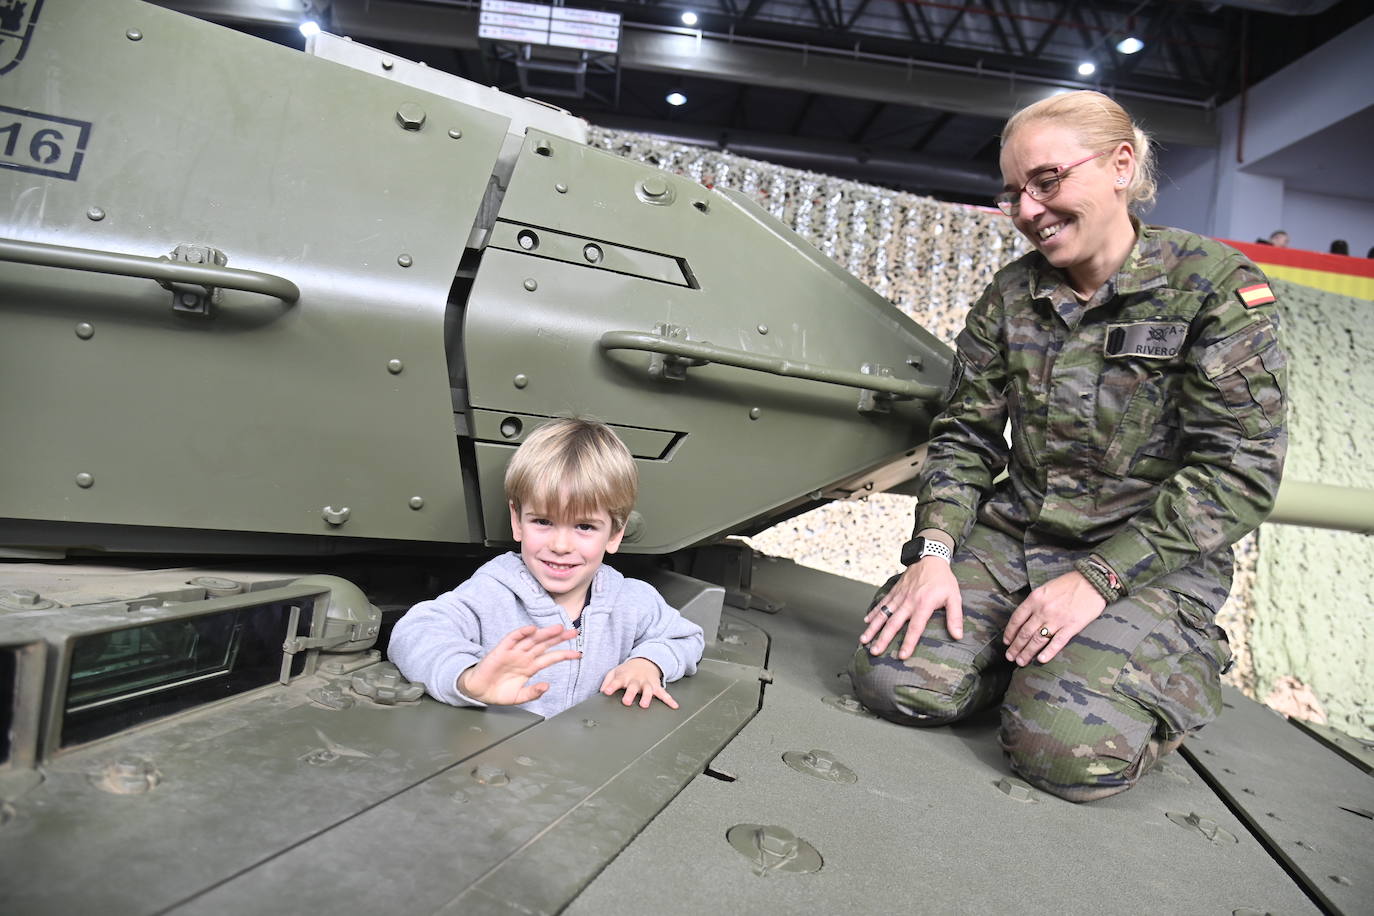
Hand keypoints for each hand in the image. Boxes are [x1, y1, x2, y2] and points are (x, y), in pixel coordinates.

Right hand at [457, 623, 579, 704]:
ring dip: (545, 633)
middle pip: (544, 644)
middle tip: (573, 632)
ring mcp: (514, 652)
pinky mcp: (501, 650)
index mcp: (530, 667)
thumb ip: (533, 693)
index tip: (578, 654)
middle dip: (559, 638)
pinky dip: (521, 633)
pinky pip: (512, 639)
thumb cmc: (497, 691)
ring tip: (558, 629)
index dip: (564, 655)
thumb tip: (546, 686)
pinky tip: (531, 629)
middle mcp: (524, 657)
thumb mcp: (519, 697)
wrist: (478, 691)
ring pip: (532, 640)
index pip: (551, 658)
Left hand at [600, 658, 677, 708]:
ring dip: (646, 697)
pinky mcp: (656, 687)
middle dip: (630, 694)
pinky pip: (663, 694)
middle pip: (633, 687)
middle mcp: (636, 680)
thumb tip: (601, 691)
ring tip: (644, 705)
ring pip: (647, 690)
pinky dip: (669, 700)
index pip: (616, 681)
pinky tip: (674, 706)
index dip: (611, 686)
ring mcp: (647, 683)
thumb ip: (607, 681)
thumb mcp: (614, 672)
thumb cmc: (627, 671)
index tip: (606, 691)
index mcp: (624, 676)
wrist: (645, 661)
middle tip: (626, 702)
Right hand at [859, 558, 962, 659]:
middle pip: (893, 623)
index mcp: (923, 604)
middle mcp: (908, 602)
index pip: (915, 627)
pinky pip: (882, 603)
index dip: (909, 642)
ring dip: (873, 628)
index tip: (902, 656)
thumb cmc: (943, 579)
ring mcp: (899, 596)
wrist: (930, 557)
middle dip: (883, 638)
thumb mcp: (954, 597)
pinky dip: (874, 612)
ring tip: (864, 640)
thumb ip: (955, 617)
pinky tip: (866, 621)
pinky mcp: (895, 591)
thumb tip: (958, 635)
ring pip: (884, 614)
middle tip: (875, 651)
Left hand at [1003, 571, 1106, 665]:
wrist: (1092, 582)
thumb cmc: (1069, 583)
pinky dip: (1048, 652)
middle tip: (1010, 657)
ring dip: (1027, 652)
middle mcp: (1043, 610)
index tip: (1006, 642)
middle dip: (1016, 647)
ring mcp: (1057, 619)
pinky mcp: (1072, 626)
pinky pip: (1057, 642)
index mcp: (1035, 599)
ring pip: (1038, 640)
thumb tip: (1024, 619)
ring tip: (1021, 662)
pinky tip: (1041, 660)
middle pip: (1025, 632)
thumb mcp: (1045, 588)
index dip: (1010, 633)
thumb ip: (1034, 603)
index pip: (1016, 619)